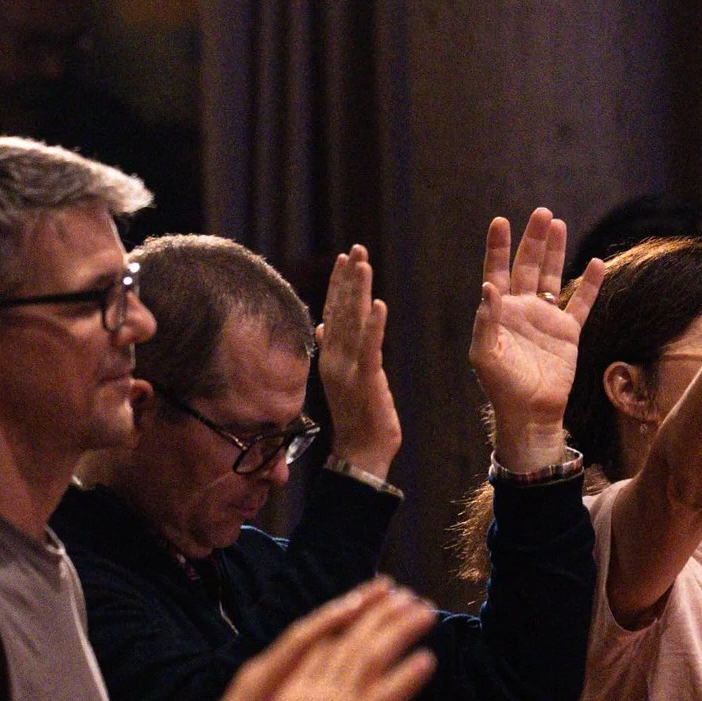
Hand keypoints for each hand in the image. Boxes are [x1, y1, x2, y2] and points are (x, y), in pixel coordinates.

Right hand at [317, 246, 401, 475]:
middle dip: (348, 278)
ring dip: (358, 292)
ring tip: (364, 264)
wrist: (360, 452)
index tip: (343, 258)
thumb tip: (322, 324)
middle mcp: (335, 358)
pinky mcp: (365, 380)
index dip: (338, 284)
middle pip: (341, 310)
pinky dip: (374, 325)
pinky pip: (370, 348)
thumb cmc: (357, 416)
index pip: (333, 312)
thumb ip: (334, 349)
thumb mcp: (344, 378)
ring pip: (353, 322)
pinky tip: (379, 304)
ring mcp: (348, 369)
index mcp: (330, 356)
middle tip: (355, 249)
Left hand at [470, 209, 600, 465]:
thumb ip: (486, 320)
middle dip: (533, 239)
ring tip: (558, 224)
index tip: (500, 221)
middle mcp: (522, 309)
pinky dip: (589, 284)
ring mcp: (546, 319)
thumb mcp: (485, 354)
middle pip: (528, 266)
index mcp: (499, 311)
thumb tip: (488, 286)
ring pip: (552, 277)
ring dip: (555, 251)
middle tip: (542, 212)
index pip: (497, 270)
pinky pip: (581, 303)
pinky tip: (597, 263)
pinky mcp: (568, 333)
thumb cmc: (501, 386)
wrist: (531, 412)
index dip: (498, 247)